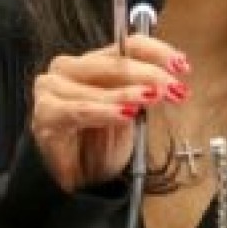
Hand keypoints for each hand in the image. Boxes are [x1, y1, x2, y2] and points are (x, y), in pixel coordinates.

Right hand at [30, 35, 190, 191]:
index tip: (181, 66)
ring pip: (98, 84)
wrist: (73, 182)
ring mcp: (53, 86)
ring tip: (153, 98)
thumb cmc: (100, 146)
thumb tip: (168, 80)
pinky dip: (104, 111)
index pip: (126, 45)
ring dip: (129, 92)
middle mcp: (71, 68)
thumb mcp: (131, 114)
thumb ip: (143, 92)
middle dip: (149, 74)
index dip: (156, 53)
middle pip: (114, 61)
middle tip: (173, 88)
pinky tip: (124, 114)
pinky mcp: (45, 111)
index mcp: (93, 62)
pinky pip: (79, 109)